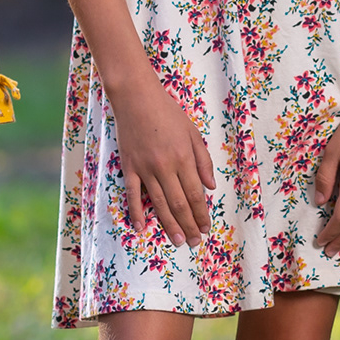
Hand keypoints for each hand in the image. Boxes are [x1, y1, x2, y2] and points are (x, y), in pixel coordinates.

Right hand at [107, 63, 219, 246]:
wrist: (136, 97)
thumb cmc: (167, 112)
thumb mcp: (192, 132)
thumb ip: (202, 160)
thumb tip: (210, 186)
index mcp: (183, 158)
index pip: (195, 194)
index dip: (201, 214)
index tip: (206, 228)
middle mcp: (165, 167)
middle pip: (179, 203)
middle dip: (189, 225)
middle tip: (194, 242)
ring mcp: (145, 169)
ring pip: (160, 203)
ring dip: (169, 224)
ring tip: (177, 241)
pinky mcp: (129, 168)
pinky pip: (133, 195)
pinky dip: (136, 212)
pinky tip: (141, 228)